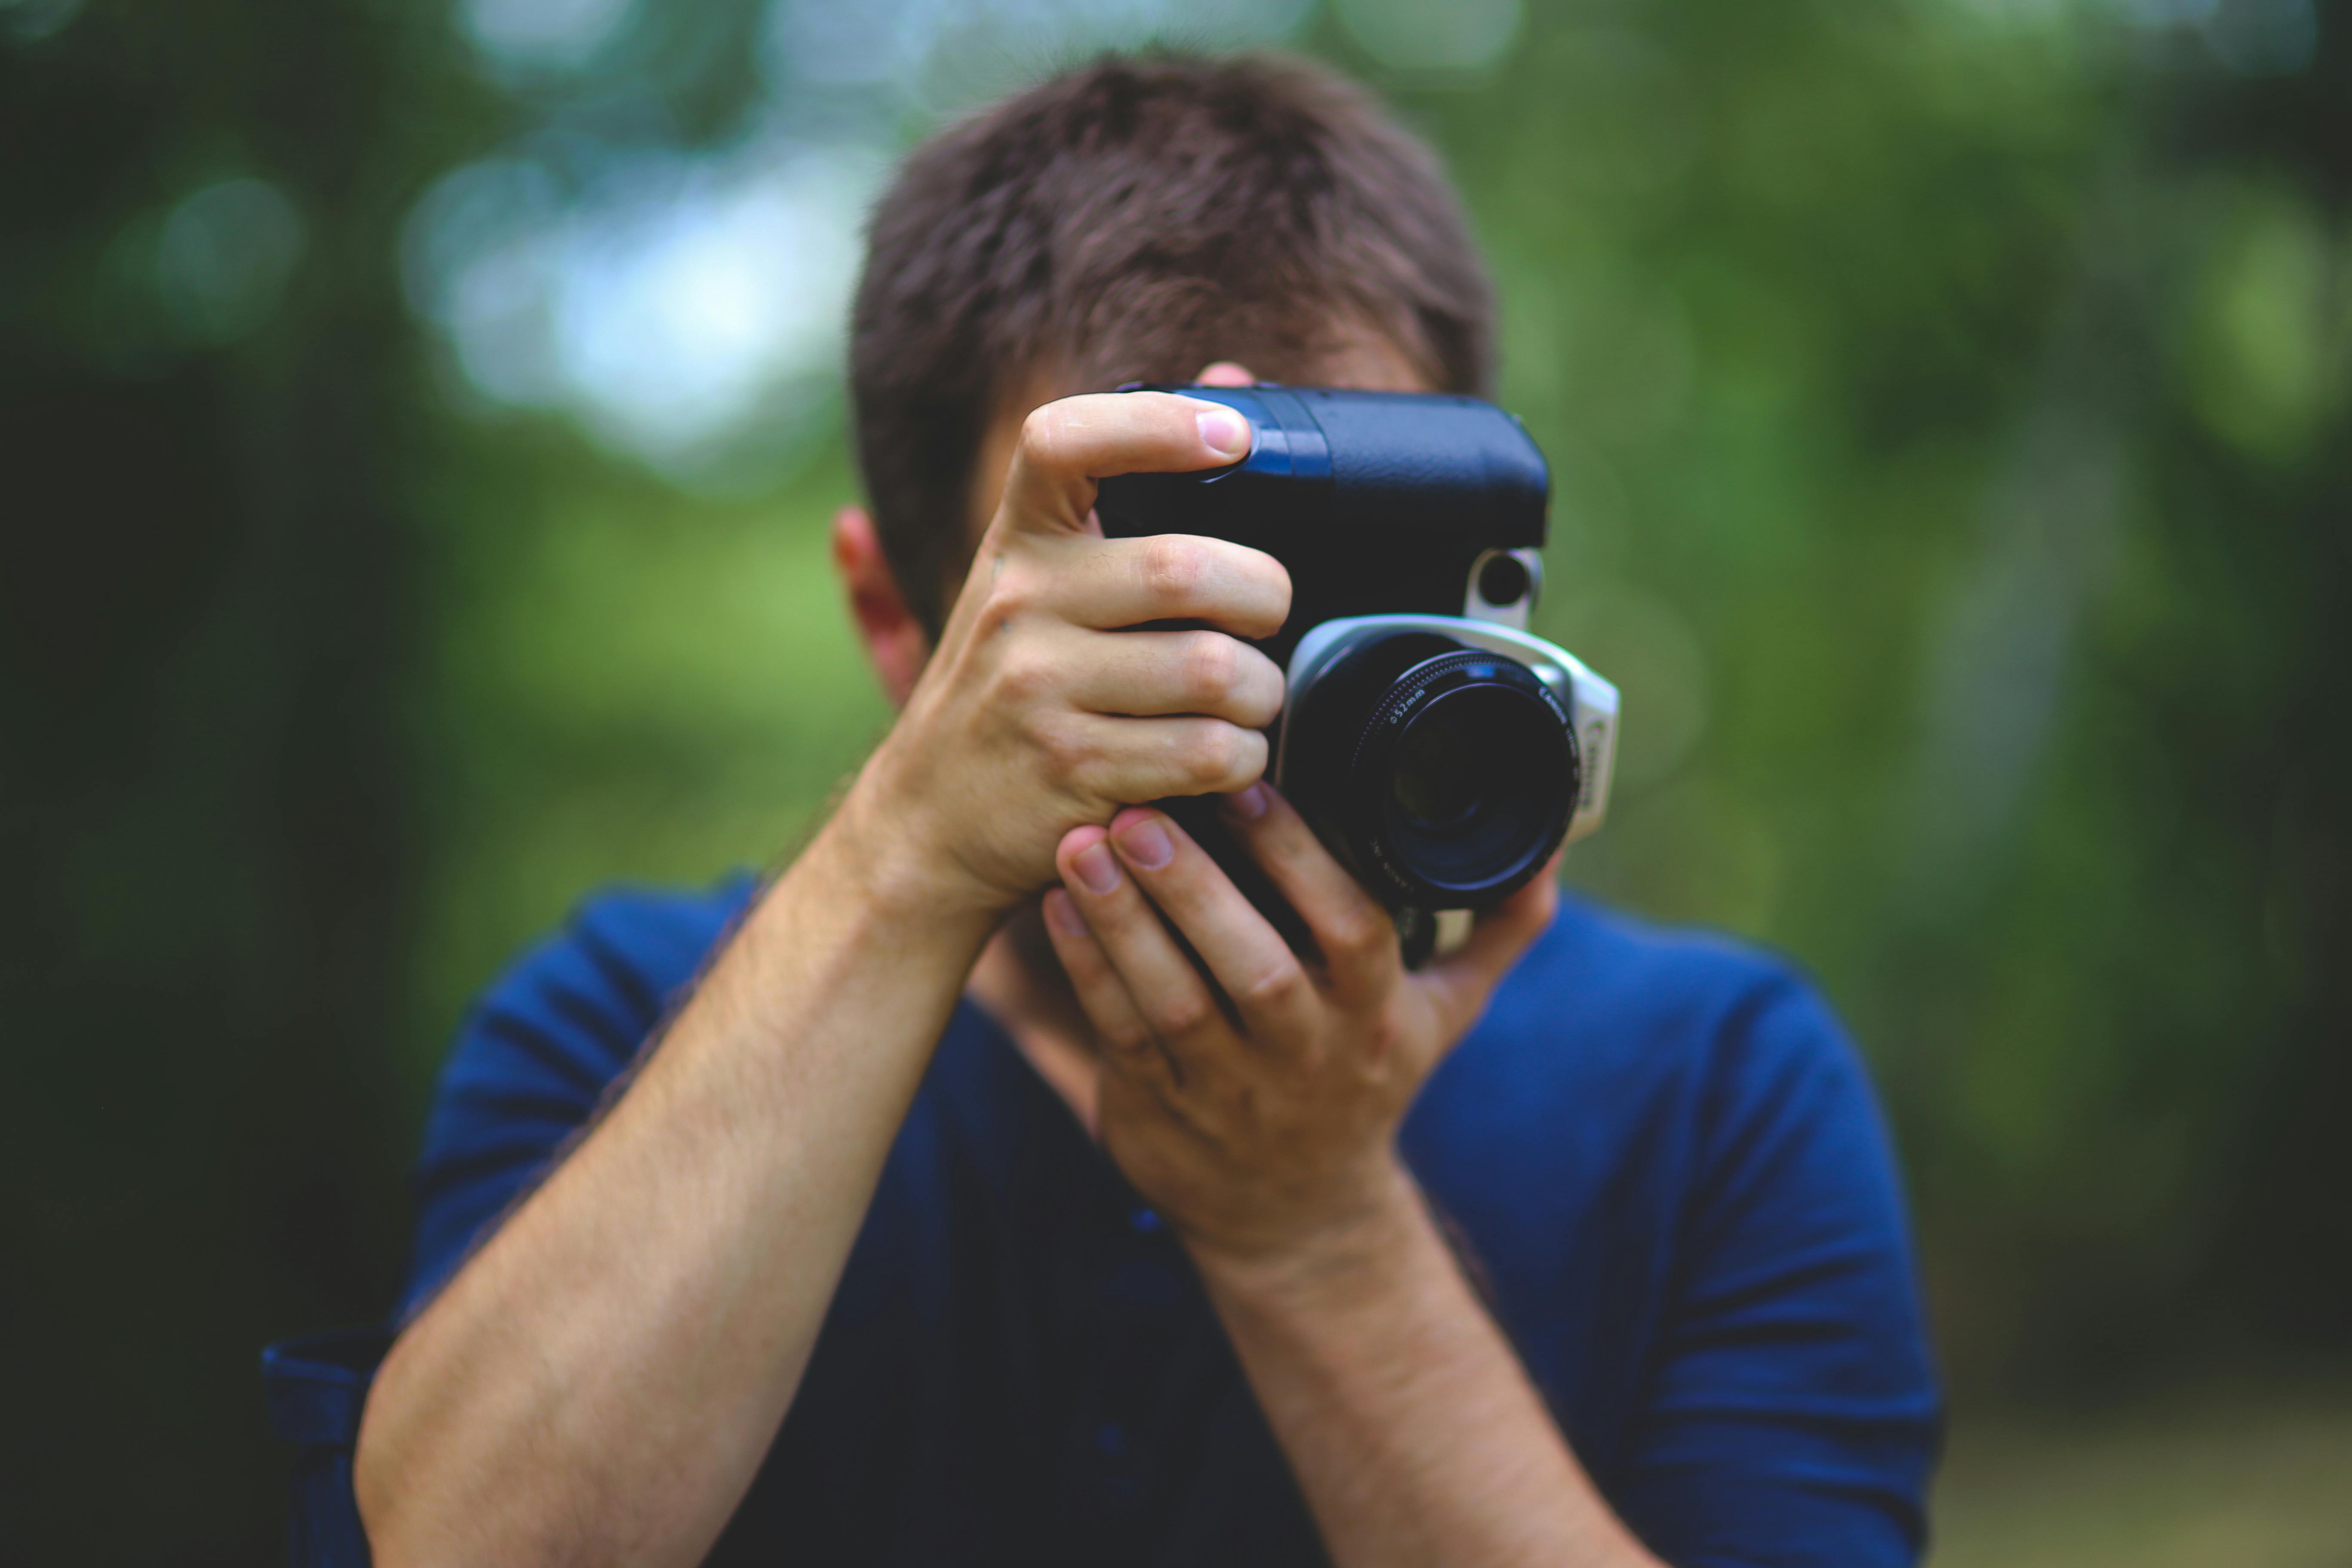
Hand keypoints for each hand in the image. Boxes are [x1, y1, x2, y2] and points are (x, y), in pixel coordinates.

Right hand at [846, 392, 1291, 915]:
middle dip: (1265, 598)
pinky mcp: (1070, 772)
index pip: (1066, 440)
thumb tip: (1230, 384)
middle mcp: (1019, 603)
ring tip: (1247, 701)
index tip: (1230, 437)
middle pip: (1187, 570)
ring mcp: (1038, 690)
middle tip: (1265, 622)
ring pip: (1214, 671)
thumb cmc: (1012, 688)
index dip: (1156, 424)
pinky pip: (1208, 753)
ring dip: (1261, 694)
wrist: (928, 820)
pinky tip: (1224, 757)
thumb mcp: (1042, 582)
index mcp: (1018, 539)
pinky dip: (1243, 760)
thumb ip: (1125, 494)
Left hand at [1040, 783, 1556, 1280]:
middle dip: (1195, 889)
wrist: (1300, 1222)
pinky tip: (1053, 910)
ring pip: (1177, 1003)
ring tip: (1081, 846)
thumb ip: (1497, 930)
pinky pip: (1122, 1038)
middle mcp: (1308, 1054)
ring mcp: (1232, 1090)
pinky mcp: (1163, 1113)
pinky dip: (1086, 973)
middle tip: (1138, 811)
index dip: (1300, 858)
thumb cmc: (1367, 1085)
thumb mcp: (1442, 1016)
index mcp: (1376, 1015)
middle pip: (1256, 967)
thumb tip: (1552, 848)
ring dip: (1126, 925)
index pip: (1353, 927)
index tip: (1249, 783)